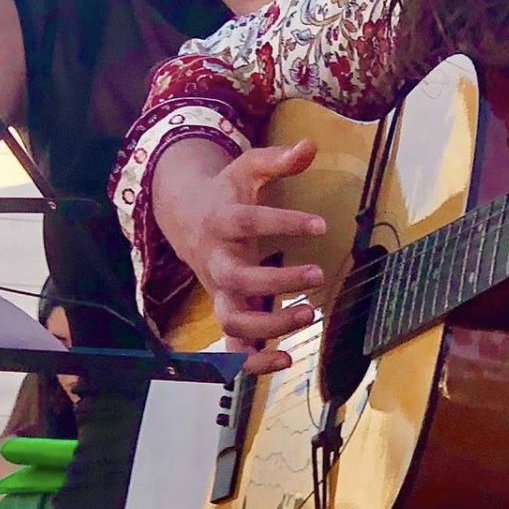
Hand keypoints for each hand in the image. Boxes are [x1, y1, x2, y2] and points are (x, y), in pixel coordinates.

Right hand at [156, 139, 327, 373]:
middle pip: (236, 279)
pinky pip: (232, 349)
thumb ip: (278, 160)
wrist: (187, 219)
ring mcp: (219, 292)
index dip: (284, 223)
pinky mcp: (226, 312)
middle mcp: (215, 262)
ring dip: (268, 327)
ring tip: (309, 316)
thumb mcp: (247, 169)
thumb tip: (311, 145)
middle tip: (317, 274)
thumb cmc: (226, 194)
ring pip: (232, 321)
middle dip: (275, 282)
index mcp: (221, 222)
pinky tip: (287, 363)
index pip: (249, 221)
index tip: (321, 224)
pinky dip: (253, 363)